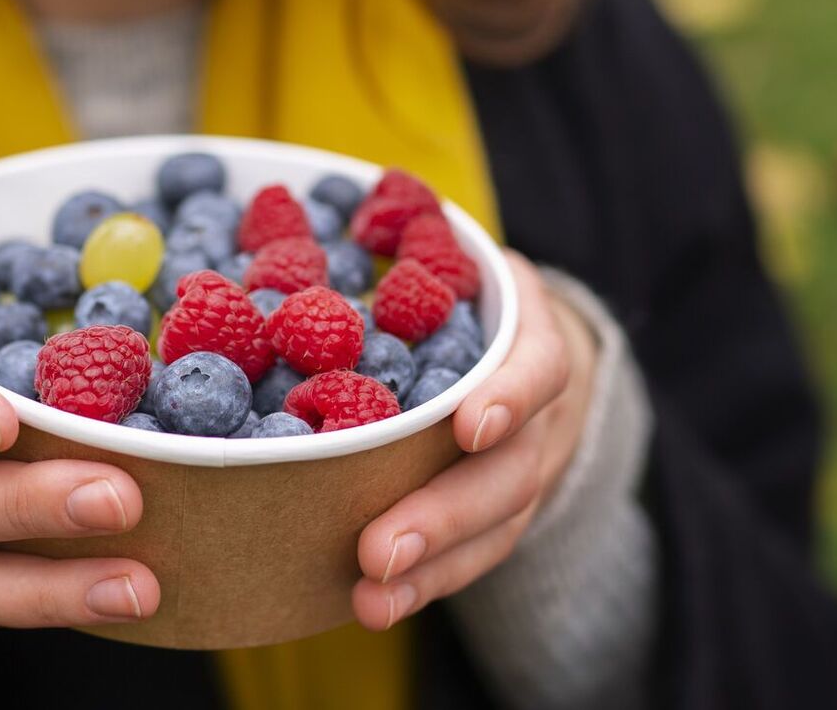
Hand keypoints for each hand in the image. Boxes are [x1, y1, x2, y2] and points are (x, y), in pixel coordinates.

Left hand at [351, 251, 597, 628]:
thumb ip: (406, 252)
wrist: (532, 348)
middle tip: (378, 548)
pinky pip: (473, 558)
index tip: (469, 423)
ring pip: (495, 529)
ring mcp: (529, 471)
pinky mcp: (503, 516)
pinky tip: (371, 607)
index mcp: (532, 339)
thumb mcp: (453, 262)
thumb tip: (295, 228)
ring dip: (431, 568)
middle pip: (510, 472)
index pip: (540, 367)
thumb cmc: (465, 298)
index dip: (511, 396)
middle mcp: (541, 416)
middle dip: (445, 514)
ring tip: (370, 598)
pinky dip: (425, 585)